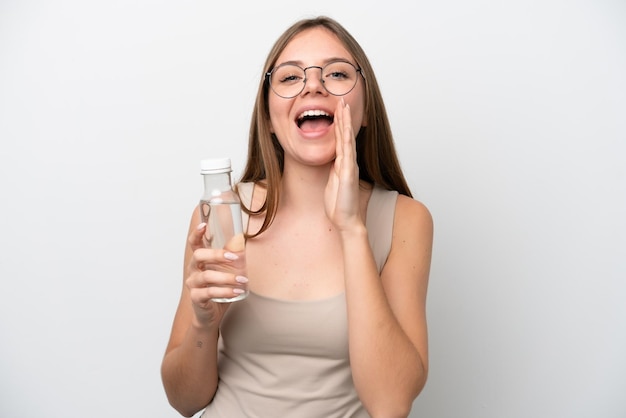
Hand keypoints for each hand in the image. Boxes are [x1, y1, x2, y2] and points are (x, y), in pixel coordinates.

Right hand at [185, 223, 247, 327]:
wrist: (211, 314)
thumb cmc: (219, 289)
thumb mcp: (225, 272)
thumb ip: (231, 259)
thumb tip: (242, 242)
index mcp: (200, 261)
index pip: (194, 244)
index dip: (197, 234)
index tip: (203, 225)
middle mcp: (193, 270)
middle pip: (199, 255)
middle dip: (217, 254)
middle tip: (235, 258)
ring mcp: (193, 284)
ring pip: (207, 276)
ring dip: (227, 277)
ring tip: (242, 280)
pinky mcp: (196, 298)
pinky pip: (210, 292)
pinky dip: (225, 291)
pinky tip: (237, 291)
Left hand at [325, 98, 361, 231]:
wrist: (346, 220)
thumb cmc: (339, 204)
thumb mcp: (332, 182)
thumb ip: (333, 170)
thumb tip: (330, 161)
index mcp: (343, 164)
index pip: (341, 139)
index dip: (340, 123)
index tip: (338, 108)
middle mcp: (348, 162)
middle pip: (345, 135)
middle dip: (344, 117)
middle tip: (342, 100)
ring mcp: (349, 167)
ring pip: (347, 140)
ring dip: (345, 123)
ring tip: (344, 107)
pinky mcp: (347, 174)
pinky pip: (347, 154)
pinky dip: (346, 141)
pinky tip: (344, 130)